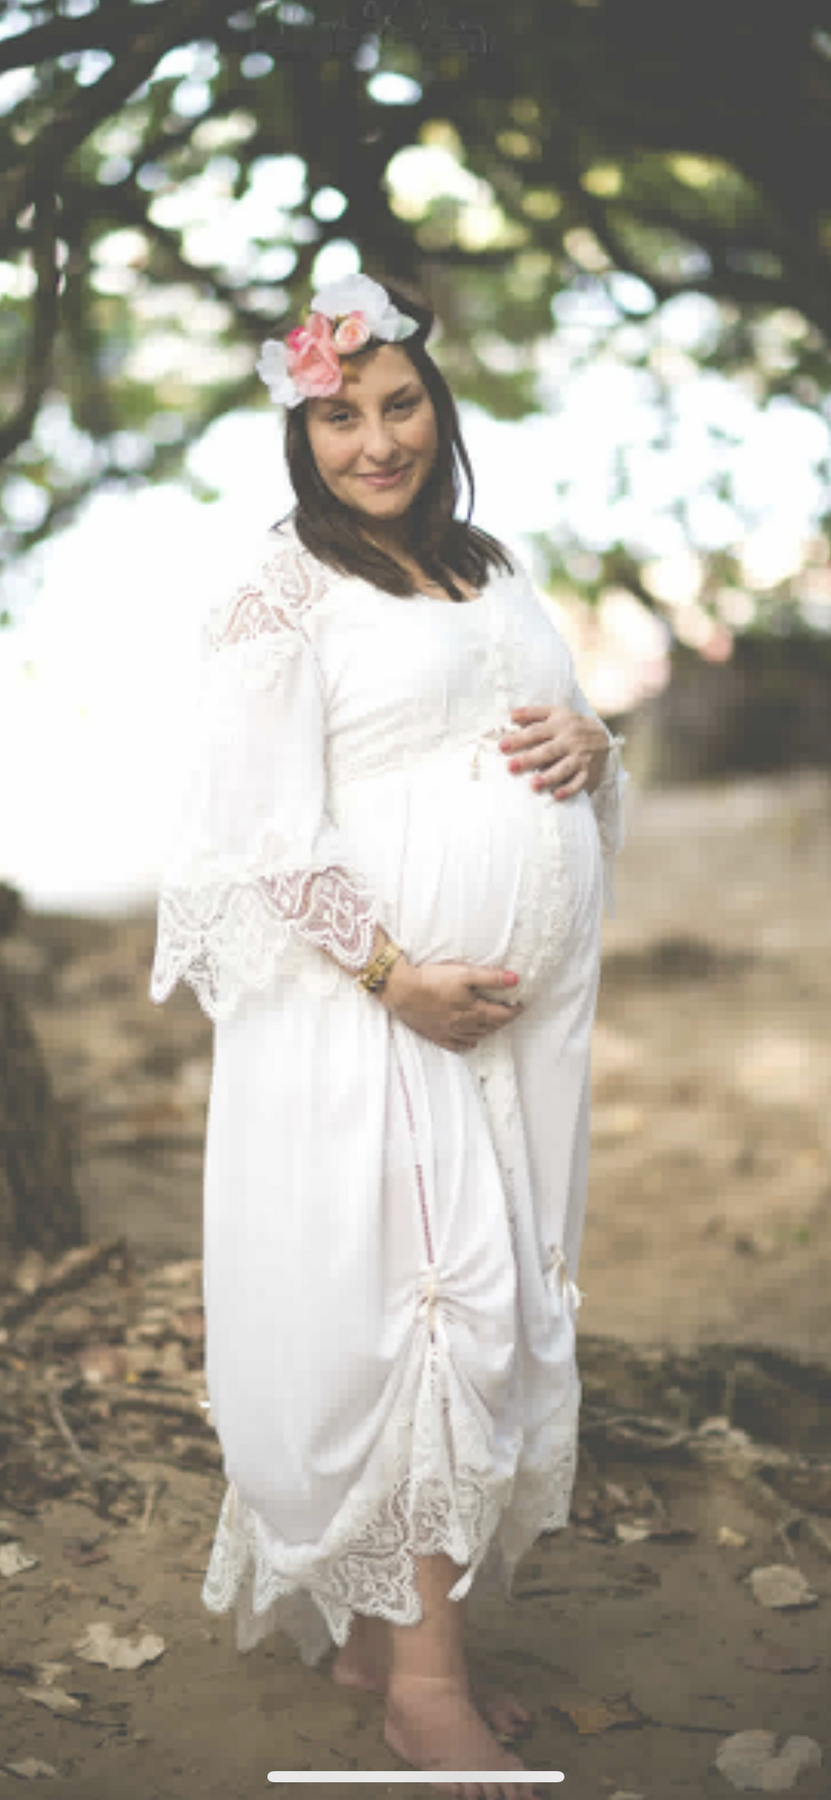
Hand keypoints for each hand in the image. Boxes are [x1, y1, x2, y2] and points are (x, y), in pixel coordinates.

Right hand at [380, 957, 522, 1052]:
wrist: (401, 991)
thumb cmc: (433, 980)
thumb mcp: (465, 973)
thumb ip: (492, 977)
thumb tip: (516, 979)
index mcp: (474, 1010)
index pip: (502, 1014)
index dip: (514, 1010)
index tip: (520, 1004)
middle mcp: (464, 1025)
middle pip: (490, 1026)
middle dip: (502, 1019)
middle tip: (509, 1012)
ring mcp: (449, 1032)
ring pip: (476, 1035)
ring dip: (488, 1030)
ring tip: (493, 1023)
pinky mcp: (436, 1034)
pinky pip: (456, 1044)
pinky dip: (466, 1043)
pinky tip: (470, 1041)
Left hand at [499, 705, 608, 798]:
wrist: (603, 736)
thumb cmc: (572, 725)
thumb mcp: (556, 712)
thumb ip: (533, 713)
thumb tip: (511, 715)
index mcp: (559, 724)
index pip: (537, 732)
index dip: (519, 739)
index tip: (502, 747)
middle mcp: (570, 741)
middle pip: (548, 751)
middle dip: (529, 759)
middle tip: (511, 767)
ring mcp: (580, 757)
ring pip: (564, 768)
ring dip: (549, 777)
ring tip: (533, 785)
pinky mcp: (588, 772)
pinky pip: (578, 782)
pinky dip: (569, 790)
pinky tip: (557, 795)